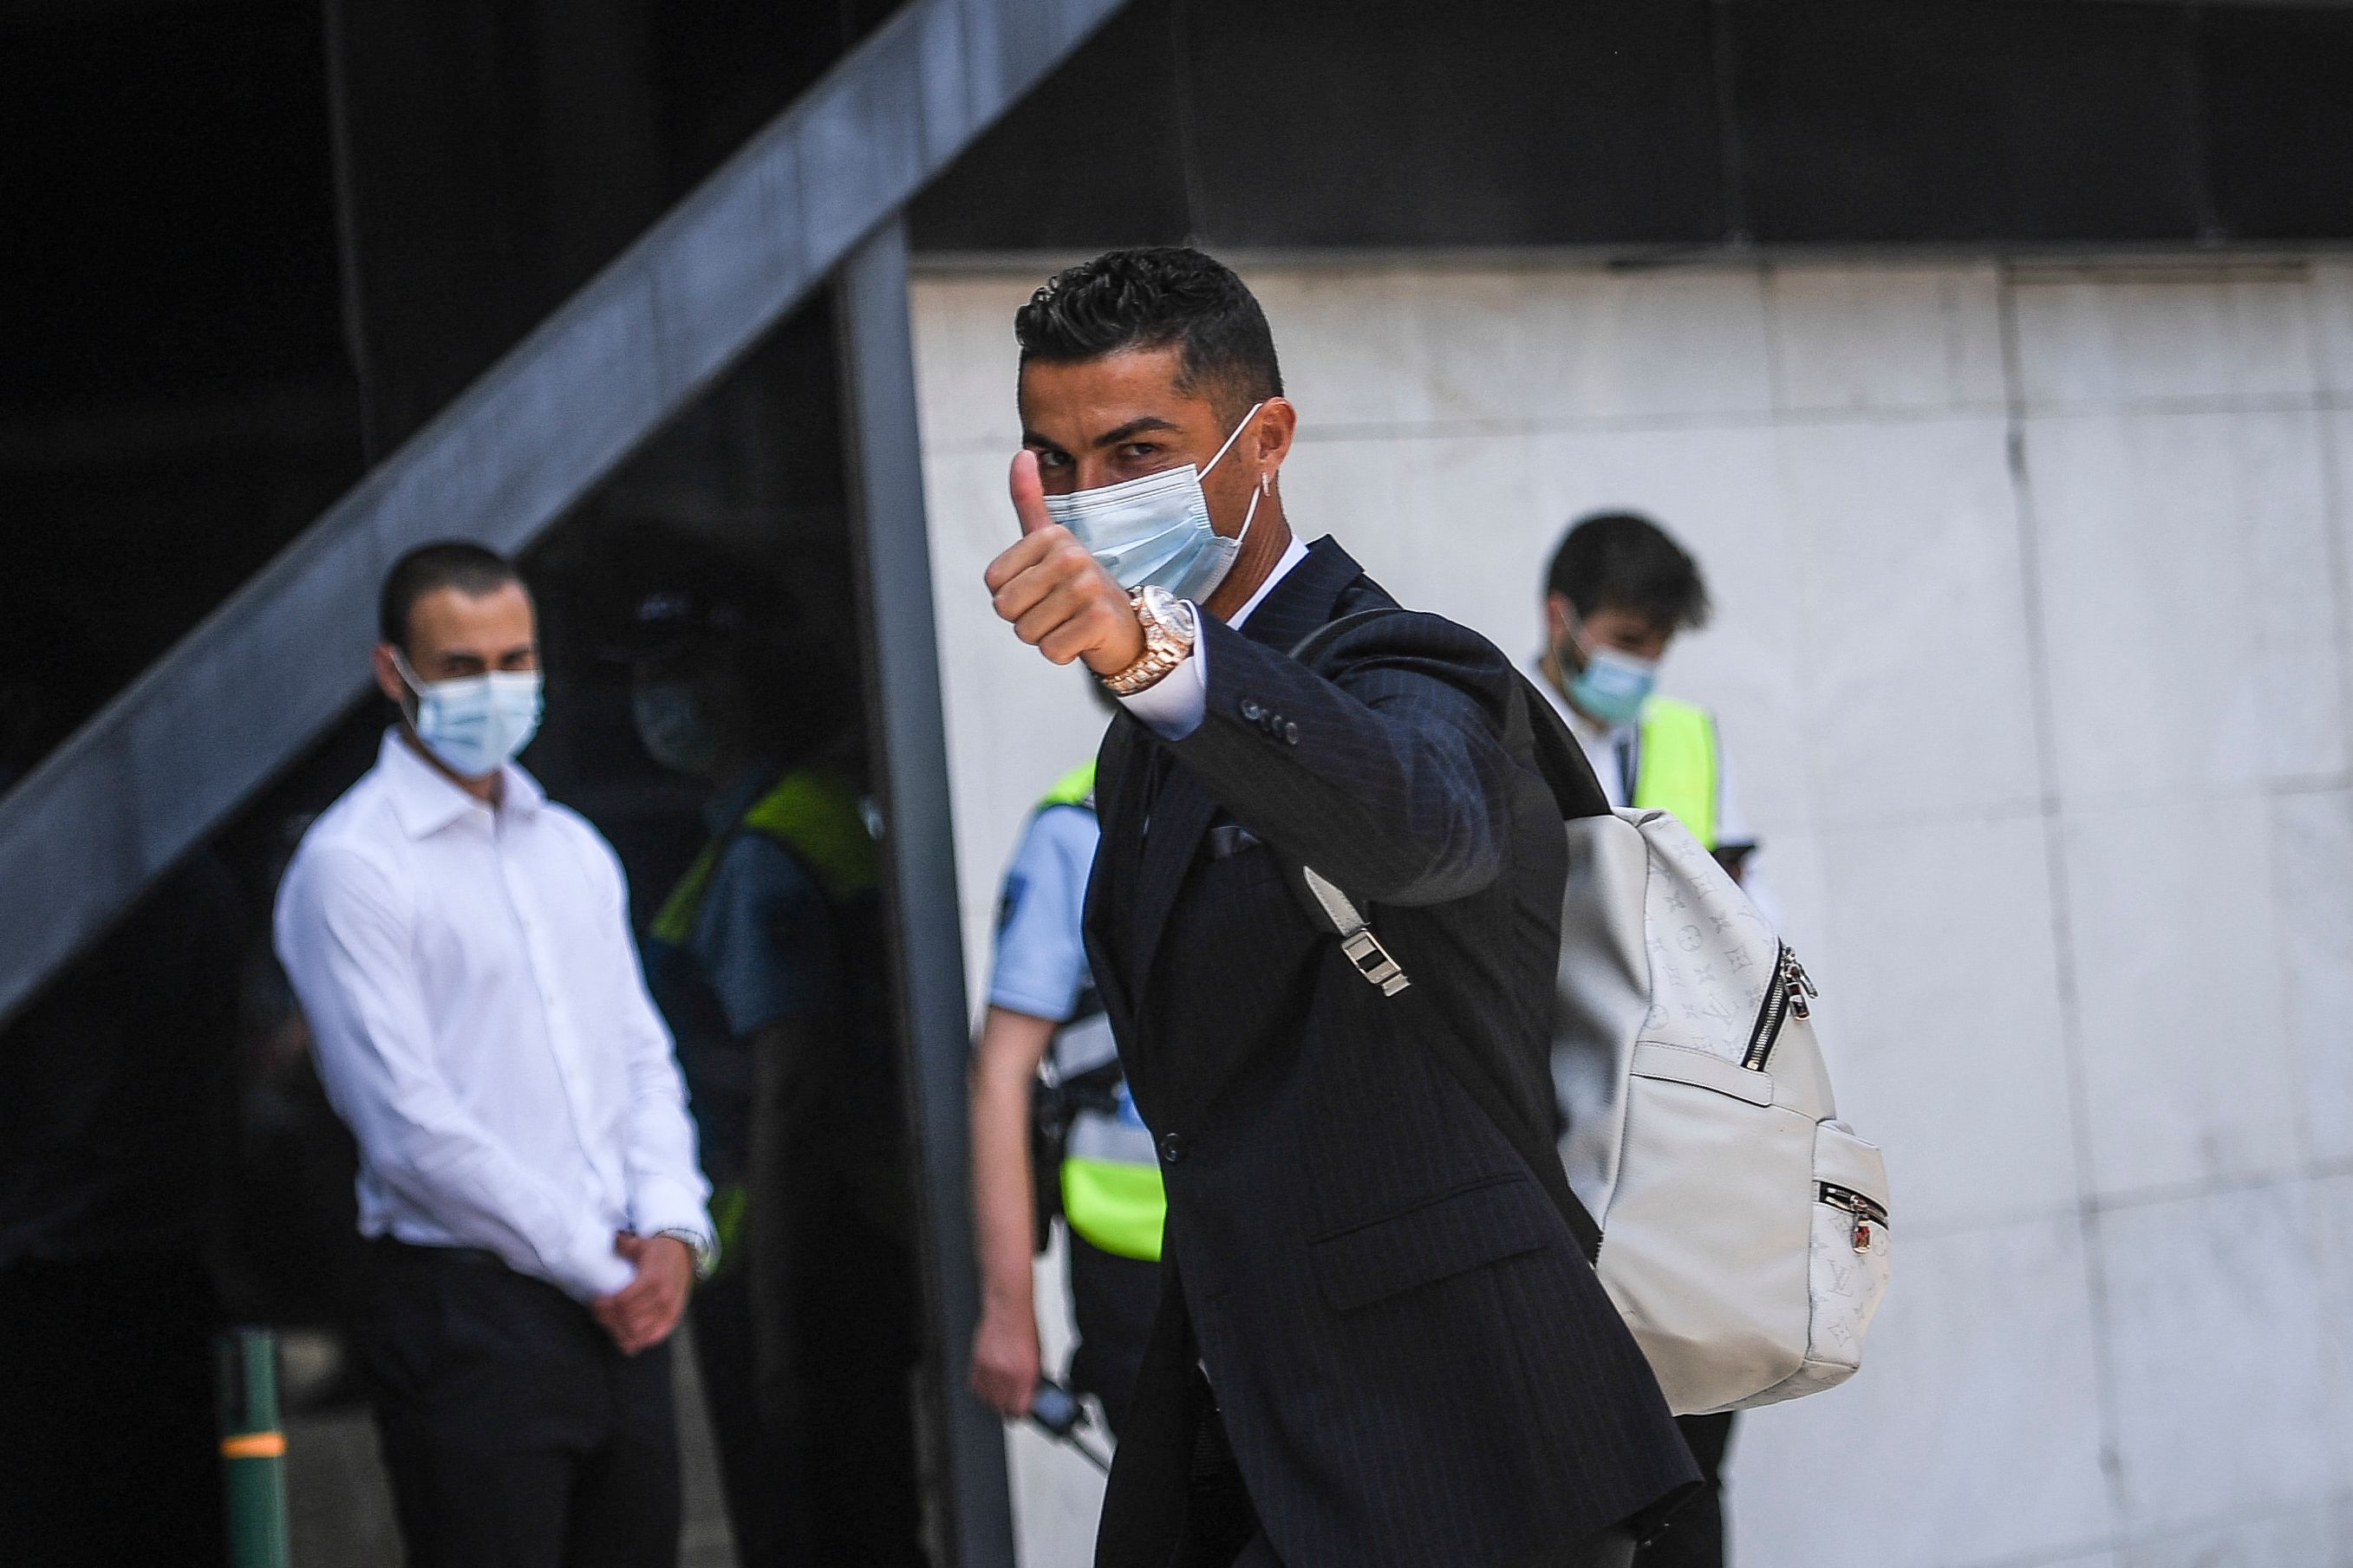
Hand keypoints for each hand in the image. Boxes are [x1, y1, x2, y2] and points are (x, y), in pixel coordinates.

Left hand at [591, 1233, 692, 1354]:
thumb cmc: (659, 1250)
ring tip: (608, 1324)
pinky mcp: (672, 1318)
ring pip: (638, 1331)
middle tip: (597, 1314)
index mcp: (652, 1279)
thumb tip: (611, 1241)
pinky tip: (624, 1340)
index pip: (624, 1301)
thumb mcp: (641, 1244)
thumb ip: (624, 1245)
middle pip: (628, 1318)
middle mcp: (662, 1297)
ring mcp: (668, 1310)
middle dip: (608, 1319)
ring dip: (619, 1331)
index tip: (594, 1303)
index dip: (605, 1306)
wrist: (685, 1254)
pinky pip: (653, 1337)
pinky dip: (637, 1341)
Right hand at [969, 1301, 1041, 1417]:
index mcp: (1026, 1373)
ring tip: (1000, 1393)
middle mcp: (1007, 1373)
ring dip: (993, 1398)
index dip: (1020, 1413)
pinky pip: (974, 1385)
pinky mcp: (977, 1361)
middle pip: (1001, 1406)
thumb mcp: (1038, 1356)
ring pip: (986, 1398)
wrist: (1008, 1307)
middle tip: (1010, 1403)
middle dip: (1007, 1407)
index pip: (1020, 1408)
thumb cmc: (1025, 1327)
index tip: (1021, 1412)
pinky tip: (988, 1384)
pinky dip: (980, 1388)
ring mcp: (990, 1368)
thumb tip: (1031, 1393)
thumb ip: (1033, 1377)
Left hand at [984, 451, 1146, 676]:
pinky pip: (1051, 650)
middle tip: (1056, 610)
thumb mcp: (1051, 542)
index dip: (1012, 596)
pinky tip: (1082, 637)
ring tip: (1070, 621)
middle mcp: (1071, 555)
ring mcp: (1088, 586)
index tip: (1043, 589)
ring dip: (1045, 636)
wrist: (1126, 625)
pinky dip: (1062, 652)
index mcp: (1053, 535)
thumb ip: (1030, 501)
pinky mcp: (1098, 619)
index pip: (993, 583)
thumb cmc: (1078, 585)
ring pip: (1026, 631)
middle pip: (1006, 608)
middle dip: (1025, 619)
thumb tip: (1023, 454)